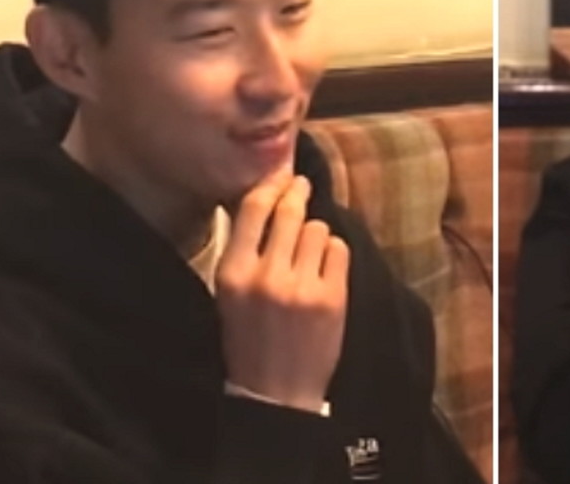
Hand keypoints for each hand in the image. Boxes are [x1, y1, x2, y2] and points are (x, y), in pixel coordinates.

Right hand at [215, 170, 349, 411]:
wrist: (276, 391)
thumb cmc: (250, 339)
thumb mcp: (231, 294)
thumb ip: (245, 251)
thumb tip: (267, 201)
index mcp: (233, 273)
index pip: (253, 209)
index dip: (270, 186)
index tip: (280, 178)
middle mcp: (266, 275)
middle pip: (289, 212)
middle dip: (297, 195)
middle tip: (302, 187)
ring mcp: (301, 286)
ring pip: (318, 228)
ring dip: (315, 234)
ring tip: (308, 253)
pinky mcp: (332, 296)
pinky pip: (338, 249)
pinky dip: (333, 253)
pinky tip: (324, 269)